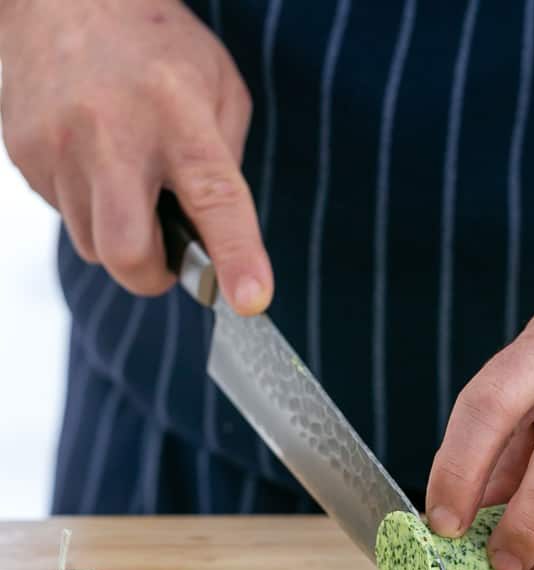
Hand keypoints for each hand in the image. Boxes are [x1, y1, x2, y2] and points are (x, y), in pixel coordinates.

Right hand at [0, 0, 271, 313]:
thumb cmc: (155, 46)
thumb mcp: (218, 90)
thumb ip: (224, 167)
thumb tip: (217, 239)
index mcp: (178, 114)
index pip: (213, 200)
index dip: (234, 257)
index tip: (248, 299)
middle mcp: (113, 132)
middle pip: (127, 252)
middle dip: (151, 274)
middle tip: (167, 256)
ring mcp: (59, 145)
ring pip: (93, 245)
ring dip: (119, 236)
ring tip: (128, 183)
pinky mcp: (24, 154)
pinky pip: (65, 215)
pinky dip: (88, 207)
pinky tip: (94, 162)